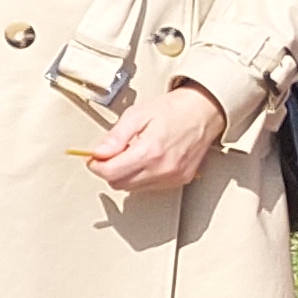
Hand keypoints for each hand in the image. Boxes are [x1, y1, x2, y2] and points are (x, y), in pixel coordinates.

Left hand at [81, 81, 225, 196]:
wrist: (204, 111)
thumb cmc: (174, 110)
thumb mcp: (137, 115)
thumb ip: (115, 137)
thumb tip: (98, 152)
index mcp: (150, 152)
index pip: (111, 173)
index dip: (96, 166)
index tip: (93, 158)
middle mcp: (163, 169)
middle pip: (120, 183)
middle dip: (109, 170)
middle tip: (110, 154)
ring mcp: (173, 177)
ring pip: (134, 188)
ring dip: (125, 175)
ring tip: (131, 153)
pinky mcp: (181, 180)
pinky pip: (150, 186)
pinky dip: (141, 177)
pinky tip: (146, 160)